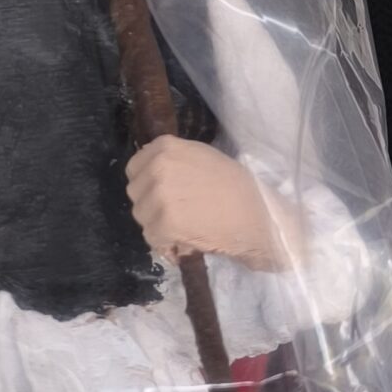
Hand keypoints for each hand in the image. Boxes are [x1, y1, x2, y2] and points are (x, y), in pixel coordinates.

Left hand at [126, 137, 283, 268]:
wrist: (257, 216)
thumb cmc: (235, 187)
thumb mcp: (202, 157)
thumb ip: (174, 160)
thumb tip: (150, 170)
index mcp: (165, 147)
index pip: (134, 168)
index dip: (147, 185)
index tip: (164, 195)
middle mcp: (158, 167)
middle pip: (135, 193)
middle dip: (152, 206)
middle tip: (179, 213)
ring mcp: (159, 195)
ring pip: (141, 217)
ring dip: (159, 226)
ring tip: (186, 227)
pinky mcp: (164, 223)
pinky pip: (152, 238)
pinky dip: (167, 245)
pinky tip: (187, 241)